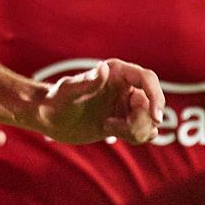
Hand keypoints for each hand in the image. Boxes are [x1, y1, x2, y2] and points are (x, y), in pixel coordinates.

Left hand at [37, 59, 163, 144]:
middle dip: (138, 120)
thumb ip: (85, 83)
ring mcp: (127, 103)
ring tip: (106, 129)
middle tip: (109, 127)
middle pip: (152, 103)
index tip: (156, 118)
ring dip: (135, 130)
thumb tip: (103, 68)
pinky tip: (111, 134)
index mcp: (116, 72)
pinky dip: (136, 136)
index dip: (156, 97)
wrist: (48, 119)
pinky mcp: (126, 119)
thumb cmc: (54, 102)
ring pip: (151, 119)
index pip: (148, 79)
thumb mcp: (67, 93)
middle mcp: (126, 85)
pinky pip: (147, 130)